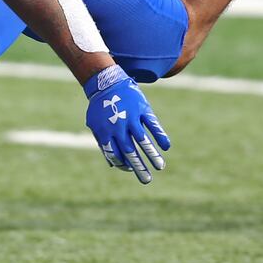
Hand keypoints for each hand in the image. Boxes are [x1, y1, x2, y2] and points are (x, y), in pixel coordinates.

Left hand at [83, 65, 169, 183]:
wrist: (107, 83)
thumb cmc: (101, 107)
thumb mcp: (96, 125)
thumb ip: (104, 143)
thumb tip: (112, 164)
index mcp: (105, 133)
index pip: (115, 155)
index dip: (123, 165)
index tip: (131, 170)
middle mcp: (118, 127)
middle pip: (130, 152)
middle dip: (139, 167)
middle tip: (146, 180)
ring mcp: (131, 118)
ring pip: (143, 140)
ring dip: (152, 155)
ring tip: (160, 167)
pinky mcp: (142, 109)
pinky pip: (153, 125)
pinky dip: (160, 136)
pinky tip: (166, 147)